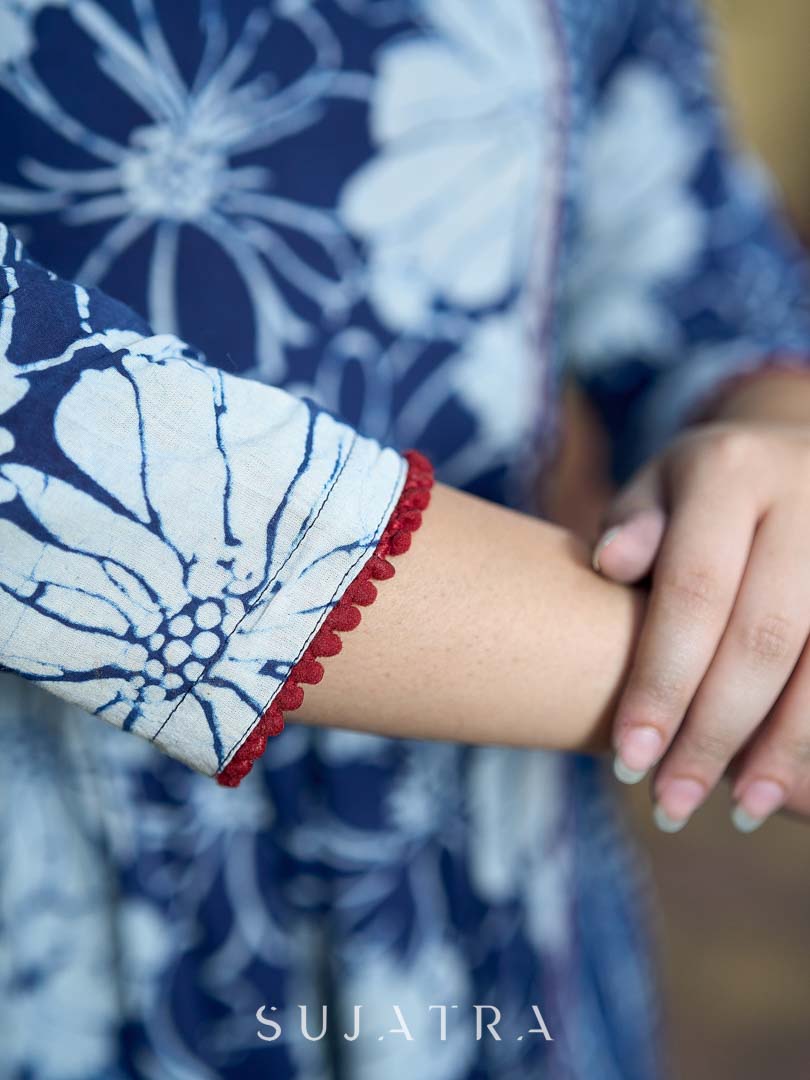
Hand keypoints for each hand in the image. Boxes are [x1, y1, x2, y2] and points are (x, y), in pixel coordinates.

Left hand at [594, 418, 809, 832]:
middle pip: (763, 638)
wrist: (795, 453)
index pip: (694, 593)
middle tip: (671, 803)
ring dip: (786, 749)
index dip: (663, 682)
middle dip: (715, 733)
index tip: (629, 757)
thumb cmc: (703, 492)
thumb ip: (633, 526)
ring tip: (740, 809)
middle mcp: (807, 499)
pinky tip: (791, 782)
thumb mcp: (657, 487)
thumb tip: (611, 563)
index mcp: (732, 471)